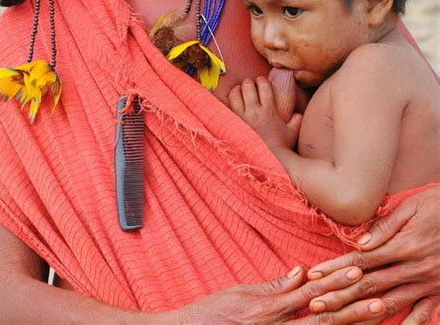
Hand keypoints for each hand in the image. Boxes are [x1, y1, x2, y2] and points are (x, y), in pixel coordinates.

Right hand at [172, 266, 386, 323]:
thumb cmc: (211, 314)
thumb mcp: (239, 293)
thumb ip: (272, 286)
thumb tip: (302, 272)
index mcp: (267, 309)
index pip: (308, 293)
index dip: (334, 283)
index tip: (357, 272)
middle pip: (321, 319)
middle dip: (352, 309)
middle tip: (379, 299)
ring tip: (374, 316)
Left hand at [229, 77, 301, 149]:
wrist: (266, 161)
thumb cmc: (279, 148)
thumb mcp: (291, 134)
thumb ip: (296, 122)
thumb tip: (298, 114)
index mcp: (269, 110)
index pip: (264, 86)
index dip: (262, 80)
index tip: (261, 81)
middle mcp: (254, 111)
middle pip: (248, 86)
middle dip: (248, 82)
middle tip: (249, 84)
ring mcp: (242, 117)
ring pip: (235, 94)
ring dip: (237, 89)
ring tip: (239, 90)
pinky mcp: (232, 123)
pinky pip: (226, 106)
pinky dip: (227, 102)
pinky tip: (230, 102)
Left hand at [305, 186, 439, 322]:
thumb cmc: (437, 204)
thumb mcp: (411, 206)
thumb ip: (386, 227)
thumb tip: (360, 243)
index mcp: (404, 245)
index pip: (362, 260)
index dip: (336, 270)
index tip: (315, 277)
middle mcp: (415, 268)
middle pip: (370, 285)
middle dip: (340, 296)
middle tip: (315, 305)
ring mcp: (429, 282)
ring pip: (390, 303)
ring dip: (362, 314)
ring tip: (340, 321)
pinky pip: (423, 312)